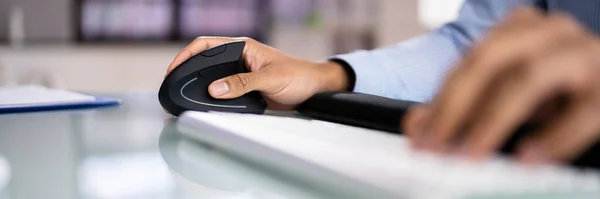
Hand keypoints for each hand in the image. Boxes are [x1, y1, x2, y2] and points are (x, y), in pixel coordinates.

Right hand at [166, 37, 349, 109]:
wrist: (315, 90)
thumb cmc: (298, 76)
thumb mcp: (270, 79)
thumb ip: (243, 83)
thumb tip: (216, 89)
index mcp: (243, 48)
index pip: (207, 45)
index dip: (186, 55)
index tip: (174, 69)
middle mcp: (239, 60)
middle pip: (204, 63)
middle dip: (187, 73)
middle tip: (173, 88)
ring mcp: (240, 75)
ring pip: (212, 80)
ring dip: (199, 88)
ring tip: (183, 99)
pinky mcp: (244, 90)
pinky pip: (223, 94)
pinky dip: (212, 100)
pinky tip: (204, 107)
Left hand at [405, 6, 599, 163]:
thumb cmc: (563, 90)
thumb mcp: (510, 94)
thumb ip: (466, 106)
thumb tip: (418, 126)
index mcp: (522, 30)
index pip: (468, 61)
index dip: (440, 99)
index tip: (420, 134)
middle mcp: (551, 33)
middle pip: (490, 60)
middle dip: (455, 106)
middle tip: (436, 145)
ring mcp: (584, 55)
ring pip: (528, 77)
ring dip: (493, 119)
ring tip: (472, 152)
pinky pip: (582, 112)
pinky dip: (552, 137)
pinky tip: (528, 156)